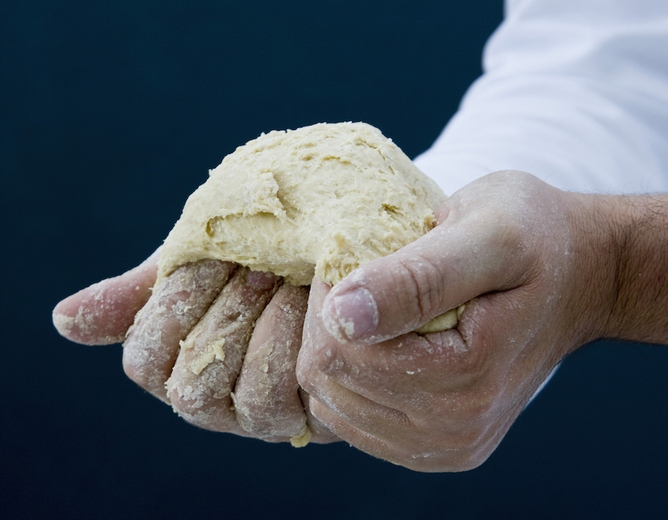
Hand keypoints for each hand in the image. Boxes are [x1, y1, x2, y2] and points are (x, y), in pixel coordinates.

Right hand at [53, 252, 336, 443]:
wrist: (336, 245)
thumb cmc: (263, 252)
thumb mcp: (199, 259)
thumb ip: (140, 293)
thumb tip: (63, 321)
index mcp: (180, 363)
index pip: (145, 362)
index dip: (174, 309)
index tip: (213, 257)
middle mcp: (217, 401)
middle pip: (190, 390)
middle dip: (226, 320)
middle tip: (260, 268)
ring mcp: (265, 415)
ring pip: (243, 402)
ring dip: (265, 333)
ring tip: (290, 281)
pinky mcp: (313, 415)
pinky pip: (292, 401)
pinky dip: (299, 347)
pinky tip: (319, 305)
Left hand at [296, 169, 667, 471]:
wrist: (583, 276)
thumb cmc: (535, 238)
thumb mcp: (488, 235)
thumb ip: (418, 277)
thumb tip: (343, 316)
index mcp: (465, 378)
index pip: (339, 353)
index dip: (329, 296)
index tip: (352, 253)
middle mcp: (455, 429)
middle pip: (331, 384)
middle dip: (328, 324)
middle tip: (363, 275)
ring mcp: (446, 445)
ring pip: (333, 406)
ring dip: (337, 350)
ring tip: (374, 306)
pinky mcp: (437, 447)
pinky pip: (353, 422)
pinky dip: (351, 378)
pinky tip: (380, 340)